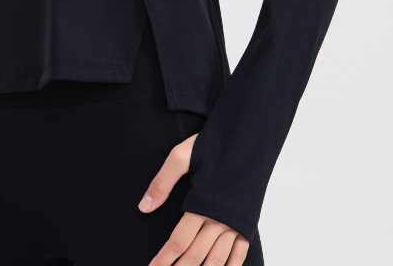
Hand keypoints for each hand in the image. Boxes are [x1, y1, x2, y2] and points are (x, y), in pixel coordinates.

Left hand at [139, 135, 249, 265]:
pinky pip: (240, 253)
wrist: (249, 139)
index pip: (178, 241)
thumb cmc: (215, 145)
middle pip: (195, 255)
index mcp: (200, 205)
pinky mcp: (247, 222)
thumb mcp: (183, 155)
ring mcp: (234, 223)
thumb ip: (162, 182)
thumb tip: (143, 206)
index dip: (164, 259)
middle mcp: (218, 219)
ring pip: (217, 259)